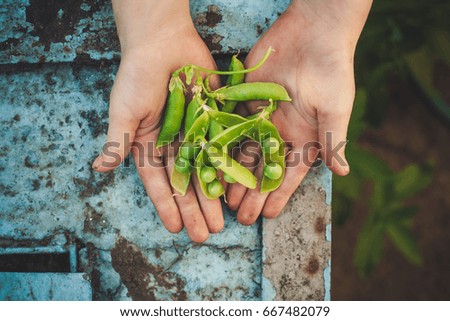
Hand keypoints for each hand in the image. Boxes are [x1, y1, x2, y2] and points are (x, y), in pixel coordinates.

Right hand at [92, 0, 222, 241]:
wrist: (164, 43)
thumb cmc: (138, 76)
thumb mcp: (124, 112)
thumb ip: (118, 142)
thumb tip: (99, 170)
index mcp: (150, 145)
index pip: (159, 183)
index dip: (167, 205)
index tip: (176, 228)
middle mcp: (174, 143)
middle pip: (186, 183)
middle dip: (195, 209)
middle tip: (205, 234)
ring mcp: (196, 133)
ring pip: (207, 171)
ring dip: (213, 197)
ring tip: (221, 221)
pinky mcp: (214, 119)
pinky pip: (223, 147)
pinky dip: (230, 167)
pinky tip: (236, 189)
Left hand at [227, 0, 371, 223]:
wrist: (313, 31)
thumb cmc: (331, 71)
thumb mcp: (335, 110)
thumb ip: (333, 141)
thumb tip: (343, 173)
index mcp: (304, 138)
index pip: (289, 175)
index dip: (279, 196)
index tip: (269, 217)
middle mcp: (280, 132)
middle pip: (263, 170)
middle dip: (252, 193)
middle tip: (240, 216)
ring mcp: (261, 117)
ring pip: (243, 152)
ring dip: (234, 175)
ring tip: (222, 198)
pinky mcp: (244, 99)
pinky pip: (230, 126)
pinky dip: (221, 145)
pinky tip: (211, 162)